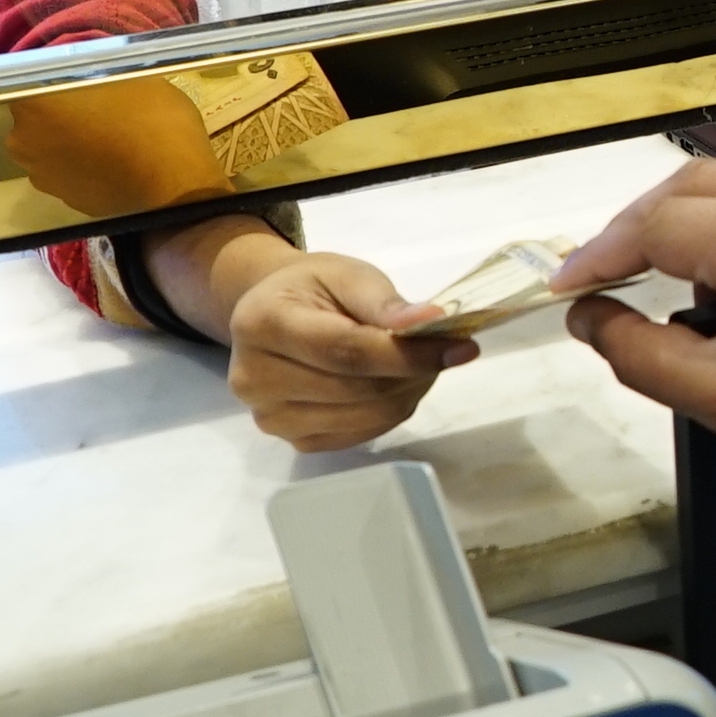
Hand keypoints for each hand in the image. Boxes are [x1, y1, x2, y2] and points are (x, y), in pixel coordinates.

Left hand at [7, 78, 232, 218]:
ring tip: (107, 137)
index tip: (76, 77)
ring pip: (49, 146)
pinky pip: (67, 173)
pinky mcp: (63, 200)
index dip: (52, 77)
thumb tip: (84, 72)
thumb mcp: (128, 74)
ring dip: (69, 141)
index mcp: (32, 102)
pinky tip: (112, 162)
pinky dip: (82, 167)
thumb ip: (93, 71)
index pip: (27, 78)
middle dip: (59, 111)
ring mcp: (41, 176)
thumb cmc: (152, 119)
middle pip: (35, 115)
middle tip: (97, 106)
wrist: (176, 184)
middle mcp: (23, 140)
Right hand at [152, 215, 475, 450]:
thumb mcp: (347, 275)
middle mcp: (255, 380)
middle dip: (414, 372)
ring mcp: (272, 418)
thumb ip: (385, 302)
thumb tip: (430, 324)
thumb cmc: (314, 290)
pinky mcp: (294, 441)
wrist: (275, 315)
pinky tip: (393, 384)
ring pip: (366, 417)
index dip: (407, 355)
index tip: (460, 347)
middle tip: (445, 351)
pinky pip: (360, 436)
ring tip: (418, 364)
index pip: (346, 352)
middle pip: (358, 390)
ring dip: (407, 392)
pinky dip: (390, 412)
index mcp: (263, 325)